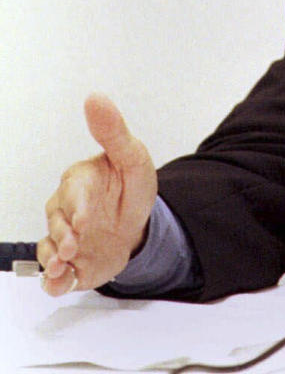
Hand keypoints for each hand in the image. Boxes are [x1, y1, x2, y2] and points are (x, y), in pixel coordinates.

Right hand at [37, 94, 157, 295]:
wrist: (139, 225)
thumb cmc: (131, 187)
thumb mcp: (132, 157)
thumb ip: (113, 131)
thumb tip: (95, 98)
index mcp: (80, 180)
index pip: (72, 191)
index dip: (76, 207)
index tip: (83, 220)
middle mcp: (66, 209)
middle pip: (56, 221)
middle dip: (62, 235)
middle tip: (73, 246)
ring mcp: (65, 237)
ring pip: (48, 248)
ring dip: (53, 259)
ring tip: (62, 267)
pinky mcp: (69, 262)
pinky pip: (54, 274)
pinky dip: (54, 281)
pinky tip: (60, 283)